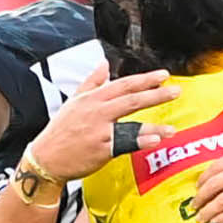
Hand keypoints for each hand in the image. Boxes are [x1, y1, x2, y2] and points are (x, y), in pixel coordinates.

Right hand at [27, 59, 177, 181]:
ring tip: (172, 129)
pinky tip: (154, 141)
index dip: (145, 79)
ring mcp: (99, 131)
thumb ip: (91, 82)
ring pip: (130, 123)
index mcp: (92, 98)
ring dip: (154, 126)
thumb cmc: (61, 130)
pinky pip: (124, 144)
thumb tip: (104, 64)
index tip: (164, 75)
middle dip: (156, 94)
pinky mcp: (101, 149)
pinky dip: (139, 142)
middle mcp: (97, 112)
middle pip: (131, 99)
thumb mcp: (73, 101)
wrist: (45, 158)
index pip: (123, 85)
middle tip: (176, 91)